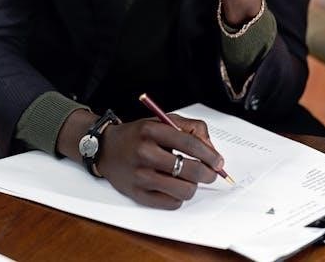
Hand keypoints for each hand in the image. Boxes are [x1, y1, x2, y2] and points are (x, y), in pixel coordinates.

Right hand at [57, 110, 222, 209]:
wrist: (106, 148)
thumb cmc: (138, 135)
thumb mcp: (162, 121)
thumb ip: (189, 128)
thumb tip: (211, 149)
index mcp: (152, 130)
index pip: (189, 143)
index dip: (209, 154)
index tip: (219, 162)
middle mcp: (145, 152)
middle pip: (189, 169)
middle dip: (207, 174)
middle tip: (211, 173)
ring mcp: (140, 175)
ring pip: (183, 190)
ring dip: (192, 186)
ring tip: (189, 179)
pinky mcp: (137, 194)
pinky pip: (170, 203)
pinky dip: (178, 197)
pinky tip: (174, 187)